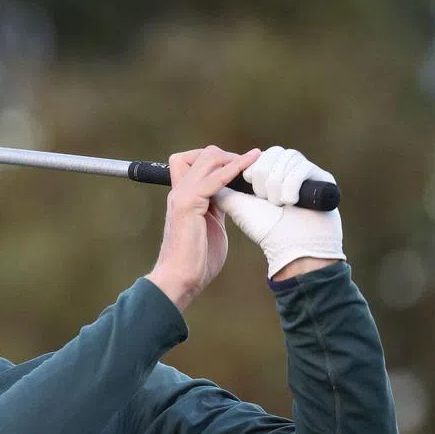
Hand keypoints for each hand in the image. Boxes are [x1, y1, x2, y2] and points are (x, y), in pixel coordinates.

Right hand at [146, 145, 260, 310]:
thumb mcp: (212, 226)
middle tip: (250, 168)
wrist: (180, 279)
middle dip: (229, 157)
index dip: (219, 161)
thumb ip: (218, 208)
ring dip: (234, 159)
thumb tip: (233, 196)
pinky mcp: (189, 204)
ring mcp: (182, 196)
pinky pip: (215, 178)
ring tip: (254, 164)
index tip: (242, 170)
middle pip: (202, 154)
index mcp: (184, 197)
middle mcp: (180, 192)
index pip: (193, 161)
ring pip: (208, 158)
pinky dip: (235, 169)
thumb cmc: (196, 261)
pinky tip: (250, 165)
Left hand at [214, 146, 345, 279]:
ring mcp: (308, 174)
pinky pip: (303, 167)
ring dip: (276, 183)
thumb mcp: (238, 206)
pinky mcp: (324, 179)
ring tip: (278, 203)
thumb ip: (223, 188)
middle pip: (273, 152)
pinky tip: (290, 202)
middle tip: (263, 197)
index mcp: (271, 175)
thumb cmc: (266, 230)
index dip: (249, 167)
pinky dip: (292, 185)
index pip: (259, 155)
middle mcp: (290, 171)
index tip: (246, 186)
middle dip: (262, 174)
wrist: (293, 249)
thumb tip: (206, 172)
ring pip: (287, 157)